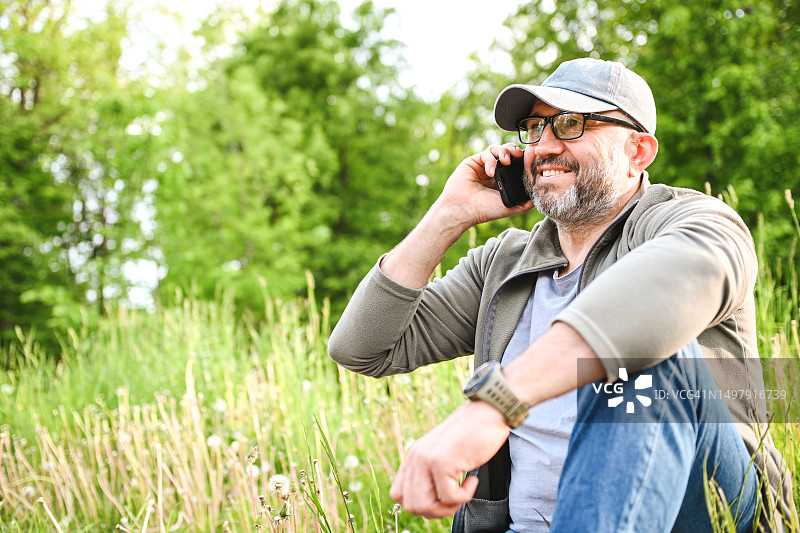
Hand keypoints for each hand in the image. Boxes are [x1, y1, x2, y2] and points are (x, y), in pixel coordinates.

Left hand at [389, 400, 509, 517]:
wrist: (488, 412)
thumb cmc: (472, 434)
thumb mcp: (443, 453)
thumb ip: (430, 472)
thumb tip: (429, 504)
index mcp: (413, 456)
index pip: (398, 494)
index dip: (419, 504)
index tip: (440, 497)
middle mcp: (415, 458)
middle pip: (410, 506)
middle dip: (435, 511)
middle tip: (455, 499)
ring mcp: (427, 460)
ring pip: (423, 506)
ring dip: (447, 508)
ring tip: (463, 492)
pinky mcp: (442, 463)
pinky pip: (449, 498)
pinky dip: (465, 496)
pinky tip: (473, 480)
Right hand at [433, 143, 533, 230]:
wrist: (463, 210)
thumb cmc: (484, 210)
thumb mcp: (509, 208)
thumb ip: (523, 204)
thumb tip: (537, 200)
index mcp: (503, 180)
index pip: (515, 164)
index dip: (522, 160)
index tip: (528, 161)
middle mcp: (494, 171)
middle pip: (507, 152)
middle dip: (514, 151)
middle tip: (518, 156)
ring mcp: (483, 166)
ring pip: (497, 149)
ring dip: (504, 152)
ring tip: (506, 161)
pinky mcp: (473, 162)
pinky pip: (486, 154)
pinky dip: (491, 160)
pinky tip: (490, 172)